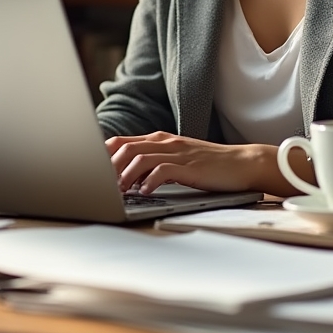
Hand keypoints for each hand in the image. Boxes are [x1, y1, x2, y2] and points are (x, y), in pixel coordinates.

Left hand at [106, 132, 275, 194]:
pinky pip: (162, 171)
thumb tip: (128, 177)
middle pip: (126, 148)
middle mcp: (166, 142)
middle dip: (108, 166)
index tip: (90, 168)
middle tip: (99, 184)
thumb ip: (154, 163)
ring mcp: (178, 153)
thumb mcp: (177, 160)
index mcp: (160, 139)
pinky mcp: (189, 166)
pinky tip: (144, 193)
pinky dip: (149, 182)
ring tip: (119, 191)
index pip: (122, 141)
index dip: (103, 154)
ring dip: (125, 176)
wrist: (242, 163)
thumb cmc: (209, 165)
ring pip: (140, 158)